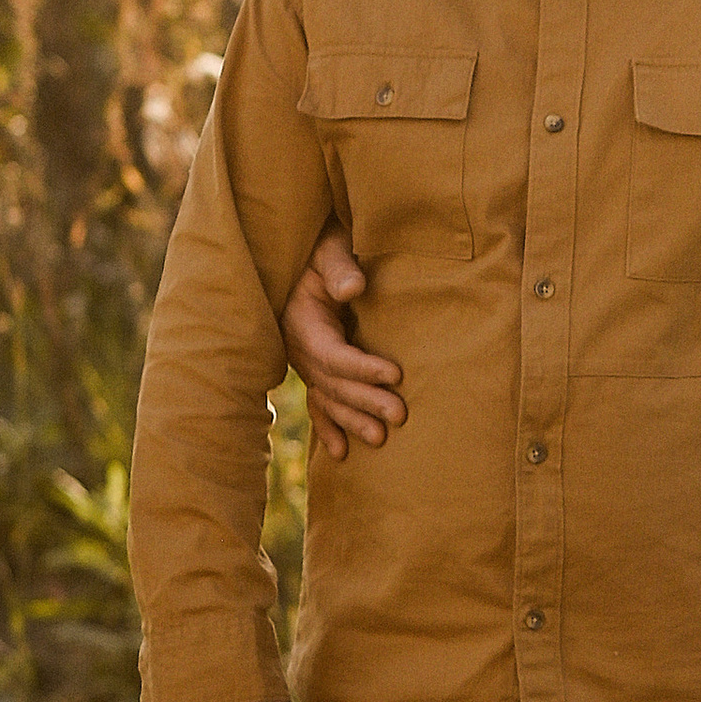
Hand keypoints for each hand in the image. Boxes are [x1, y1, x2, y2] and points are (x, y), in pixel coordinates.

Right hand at [284, 226, 406, 460]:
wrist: (302, 253)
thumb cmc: (322, 247)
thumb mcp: (329, 248)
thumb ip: (339, 266)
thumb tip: (355, 288)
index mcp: (303, 322)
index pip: (333, 353)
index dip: (362, 367)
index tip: (395, 374)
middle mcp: (299, 347)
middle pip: (333, 382)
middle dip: (365, 401)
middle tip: (401, 415)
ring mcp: (304, 361)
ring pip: (328, 398)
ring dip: (352, 420)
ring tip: (381, 440)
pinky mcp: (313, 367)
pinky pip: (318, 402)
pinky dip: (328, 427)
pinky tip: (341, 454)